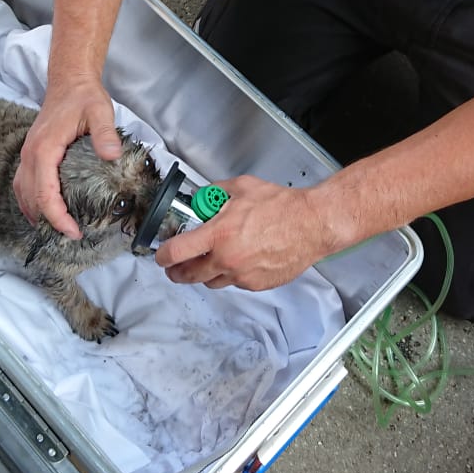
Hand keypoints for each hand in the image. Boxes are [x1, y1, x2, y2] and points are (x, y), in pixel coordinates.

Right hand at [14, 77, 121, 237]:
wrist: (69, 81)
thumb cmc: (83, 96)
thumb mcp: (100, 112)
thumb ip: (105, 134)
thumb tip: (112, 156)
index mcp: (44, 148)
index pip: (45, 194)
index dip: (58, 217)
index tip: (74, 232)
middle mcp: (30, 154)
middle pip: (31, 198)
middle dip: (49, 221)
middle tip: (72, 235)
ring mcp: (28, 153)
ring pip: (22, 192)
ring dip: (36, 213)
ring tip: (57, 228)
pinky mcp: (31, 153)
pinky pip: (23, 183)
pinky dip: (30, 201)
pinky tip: (42, 210)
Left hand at [155, 175, 330, 289]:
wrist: (311, 225)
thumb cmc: (281, 206)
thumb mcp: (241, 188)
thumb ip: (215, 194)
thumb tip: (202, 199)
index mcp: (219, 234)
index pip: (178, 252)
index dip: (163, 256)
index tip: (161, 256)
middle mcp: (227, 259)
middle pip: (189, 275)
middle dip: (177, 272)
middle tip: (174, 268)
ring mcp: (242, 275)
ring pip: (212, 282)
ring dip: (205, 274)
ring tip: (208, 262)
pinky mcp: (257, 284)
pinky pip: (235, 283)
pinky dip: (231, 275)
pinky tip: (239, 261)